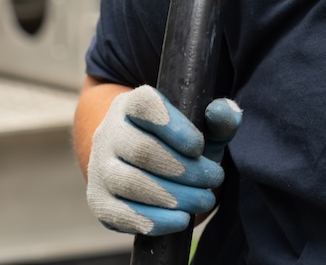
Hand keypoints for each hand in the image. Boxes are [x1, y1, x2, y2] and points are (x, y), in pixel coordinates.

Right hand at [85, 85, 242, 235]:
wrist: (140, 168)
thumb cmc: (176, 144)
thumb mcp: (198, 128)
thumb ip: (217, 120)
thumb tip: (226, 114)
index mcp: (131, 105)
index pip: (145, 106)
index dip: (174, 126)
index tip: (199, 146)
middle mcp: (109, 133)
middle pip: (141, 150)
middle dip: (184, 169)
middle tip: (213, 178)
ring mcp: (99, 168)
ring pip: (130, 183)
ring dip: (174, 196)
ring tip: (204, 200)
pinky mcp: (99, 201)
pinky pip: (122, 214)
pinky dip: (155, 220)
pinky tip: (182, 219)